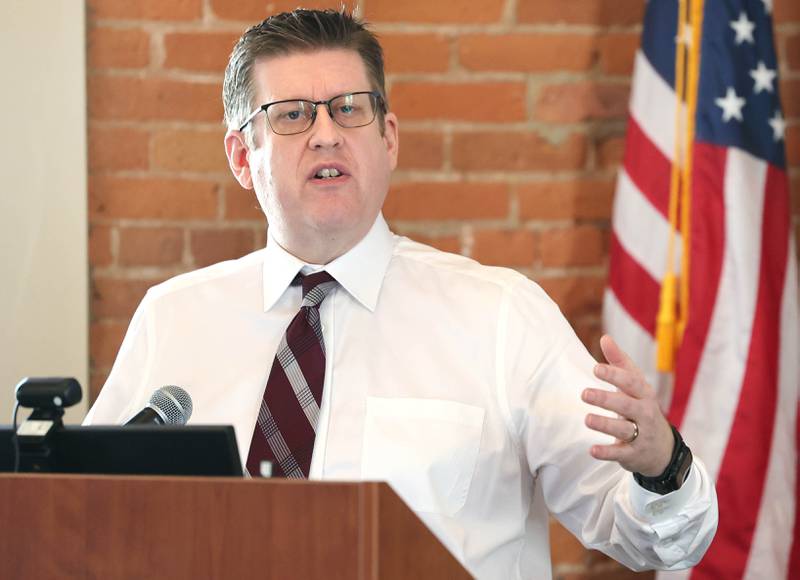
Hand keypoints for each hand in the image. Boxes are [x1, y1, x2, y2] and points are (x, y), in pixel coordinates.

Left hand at [581, 335, 673, 476]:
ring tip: (587, 419)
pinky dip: (607, 453)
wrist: (662, 448)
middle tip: (584, 393)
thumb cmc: (642, 408)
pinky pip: (621, 454)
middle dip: (606, 399)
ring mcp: (641, 435)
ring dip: (605, 425)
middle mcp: (644, 414)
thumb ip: (619, 362)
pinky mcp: (634, 455)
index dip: (614, 375)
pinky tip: (592, 450)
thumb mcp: (635, 385)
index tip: (596, 368)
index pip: (631, 383)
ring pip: (624, 430)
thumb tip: (605, 338)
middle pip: (626, 405)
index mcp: (644, 394)